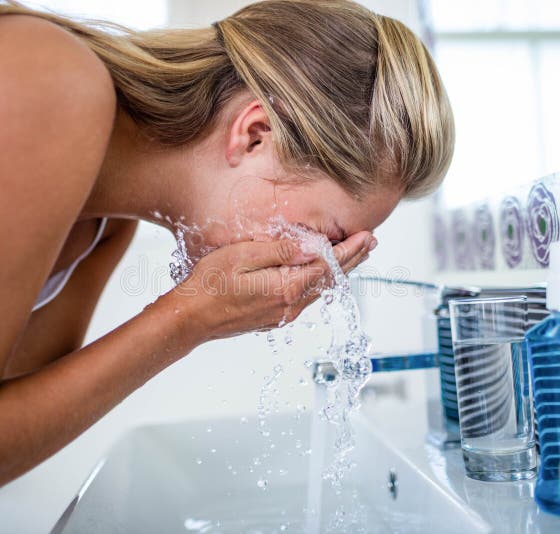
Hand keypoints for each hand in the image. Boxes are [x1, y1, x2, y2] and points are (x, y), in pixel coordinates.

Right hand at [165, 231, 374, 342]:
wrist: (190, 319)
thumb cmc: (209, 284)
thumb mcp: (243, 255)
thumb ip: (280, 251)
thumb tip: (314, 247)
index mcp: (286, 287)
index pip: (328, 266)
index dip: (350, 250)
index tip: (366, 236)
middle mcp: (290, 305)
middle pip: (331, 280)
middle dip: (352, 260)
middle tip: (370, 242)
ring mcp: (282, 314)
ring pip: (320, 290)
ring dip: (339, 271)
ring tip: (353, 255)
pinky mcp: (273, 317)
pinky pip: (306, 297)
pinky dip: (320, 282)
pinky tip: (321, 274)